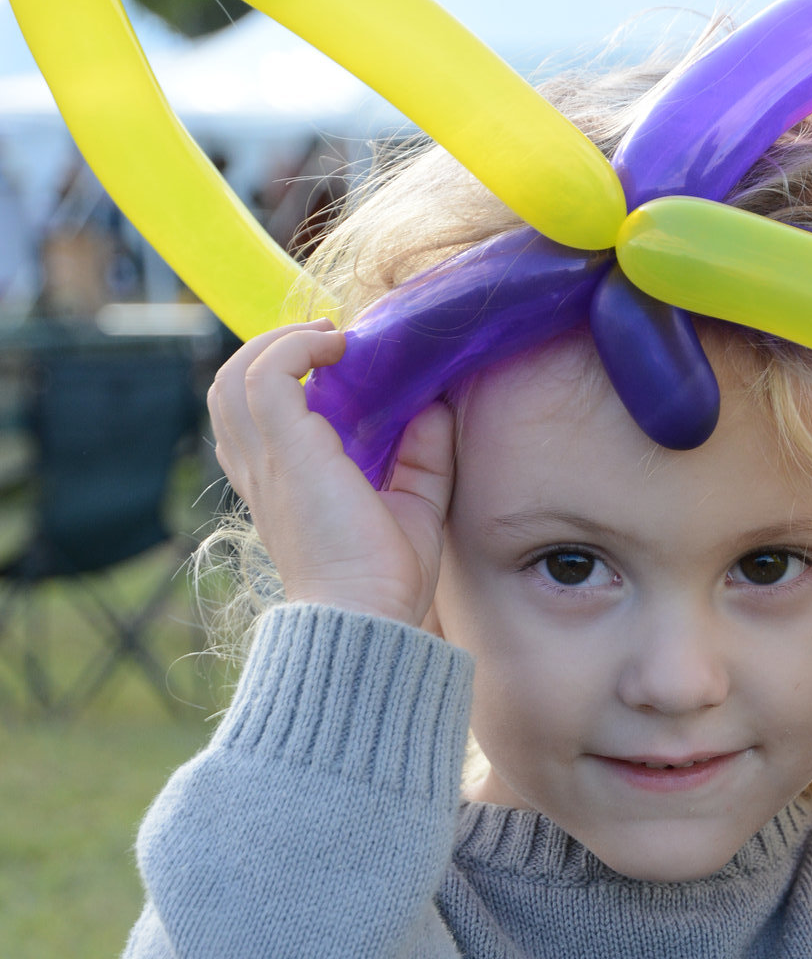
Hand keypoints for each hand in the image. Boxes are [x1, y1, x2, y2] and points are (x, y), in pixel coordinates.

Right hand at [208, 321, 455, 626]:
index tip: (336, 365)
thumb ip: (423, 457)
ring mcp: (268, 460)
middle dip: (271, 353)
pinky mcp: (286, 451)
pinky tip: (335, 348)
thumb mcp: (414, 508)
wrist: (366, 618)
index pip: (251, 424)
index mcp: (281, 487)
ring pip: (233, 377)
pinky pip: (266, 374)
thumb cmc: (386, 581)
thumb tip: (435, 407)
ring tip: (328, 340)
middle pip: (228, 392)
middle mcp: (263, 471)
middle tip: (329, 346)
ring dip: (277, 343)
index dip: (283, 384)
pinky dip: (294, 346)